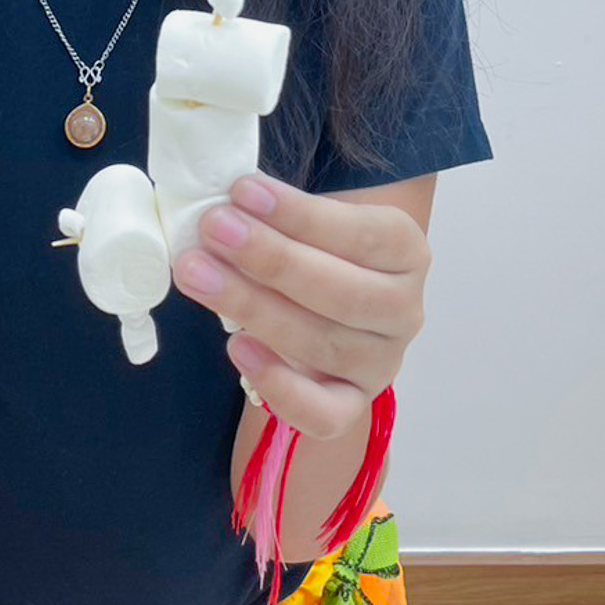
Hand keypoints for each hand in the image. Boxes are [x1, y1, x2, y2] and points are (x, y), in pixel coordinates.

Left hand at [172, 173, 428, 439]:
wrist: (321, 305)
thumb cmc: (312, 249)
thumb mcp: (308, 220)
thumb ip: (279, 209)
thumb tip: (224, 202)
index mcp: (405, 250)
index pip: (362, 233)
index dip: (301, 214)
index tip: (242, 191)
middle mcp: (403, 309)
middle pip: (343, 292)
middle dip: (272, 259)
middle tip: (213, 229)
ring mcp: (381, 363)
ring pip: (325, 345)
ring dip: (255, 308)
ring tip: (198, 275)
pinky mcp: (352, 405)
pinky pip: (325, 414)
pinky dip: (280, 386)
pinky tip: (237, 348)